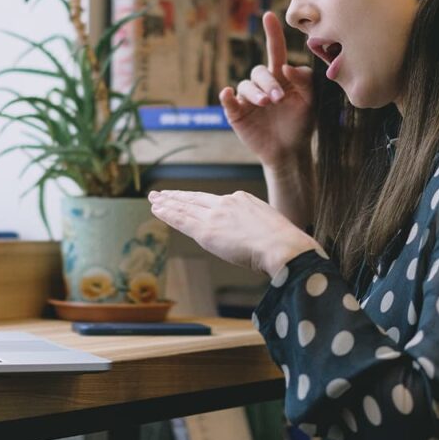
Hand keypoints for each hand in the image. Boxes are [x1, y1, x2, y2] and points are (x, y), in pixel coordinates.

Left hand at [148, 189, 322, 276]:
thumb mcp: (270, 226)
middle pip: (195, 199)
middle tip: (161, 193)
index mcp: (242, 199)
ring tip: (153, 199)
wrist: (283, 246)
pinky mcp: (207, 231)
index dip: (197, 199)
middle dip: (177, 196)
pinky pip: (182, 220)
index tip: (187, 197)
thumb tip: (255, 239)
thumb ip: (256, 228)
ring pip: (185, 207)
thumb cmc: (284, 244)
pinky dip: (168, 214)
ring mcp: (215, 216)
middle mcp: (226, 203)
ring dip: (167, 203)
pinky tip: (157, 209)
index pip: (213, 200)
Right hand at [220, 11, 314, 165]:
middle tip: (278, 98)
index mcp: (281, 77)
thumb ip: (305, 81)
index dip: (272, 34)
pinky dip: (226, 96)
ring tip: (267, 103)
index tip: (269, 16)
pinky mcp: (236, 113)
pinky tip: (228, 94)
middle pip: (260, 72)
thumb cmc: (301, 124)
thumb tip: (286, 67)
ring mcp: (248, 98)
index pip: (275, 51)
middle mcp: (262, 84)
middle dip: (268, 83)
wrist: (290, 152)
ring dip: (256, 92)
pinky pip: (228, 101)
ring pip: (246, 85)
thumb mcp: (310, 101)